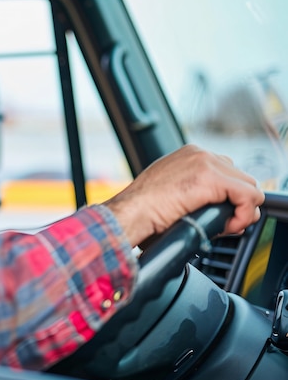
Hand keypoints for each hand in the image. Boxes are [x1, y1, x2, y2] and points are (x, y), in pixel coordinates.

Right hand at [104, 144, 264, 247]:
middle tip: (225, 225)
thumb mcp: (170, 194)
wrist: (129, 213)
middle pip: (241, 179)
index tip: (222, 217)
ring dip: (242, 210)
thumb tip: (216, 209)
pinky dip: (243, 214)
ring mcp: (205, 162)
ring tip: (225, 226)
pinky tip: (228, 225)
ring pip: (249, 187)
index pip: (228, 173)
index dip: (230, 199)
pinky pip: (248, 195)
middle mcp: (199, 154)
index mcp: (189, 156)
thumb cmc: (141, 211)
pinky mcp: (210, 177)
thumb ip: (193, 193)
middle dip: (239, 205)